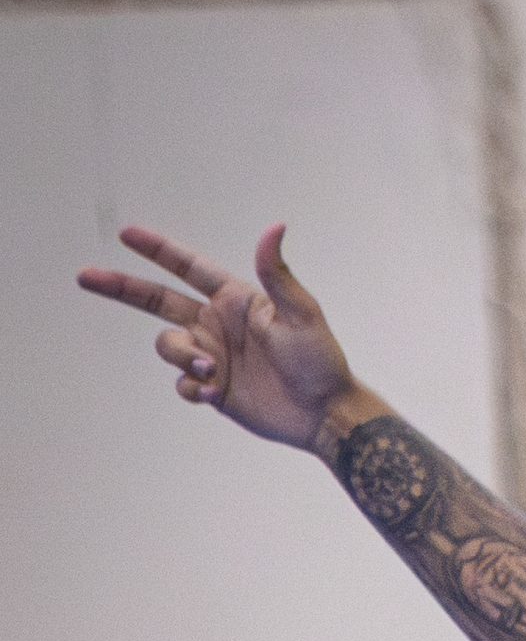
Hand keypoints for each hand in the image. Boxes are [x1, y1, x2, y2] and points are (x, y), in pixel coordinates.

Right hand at [77, 223, 356, 449]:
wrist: (325, 414)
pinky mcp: (213, 388)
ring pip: (169, 347)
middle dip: (121, 287)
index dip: (157, 250)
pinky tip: (213, 392)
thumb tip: (275, 227)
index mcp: (235, 299)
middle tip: (85, 277)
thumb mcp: (301, 313)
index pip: (187, 267)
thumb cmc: (321, 360)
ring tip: (211, 370)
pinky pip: (183, 383)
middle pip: (157, 300)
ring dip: (181, 356)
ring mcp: (213, 356)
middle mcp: (218, 323)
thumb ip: (278, 273)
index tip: (126, 233)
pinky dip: (190, 386)